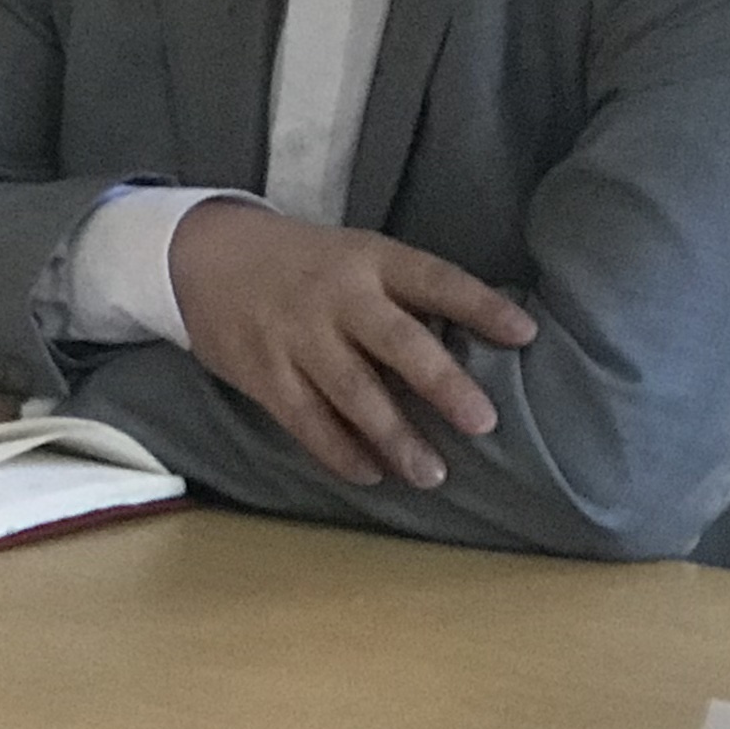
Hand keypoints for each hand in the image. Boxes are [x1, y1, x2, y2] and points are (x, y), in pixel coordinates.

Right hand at [167, 199, 537, 490]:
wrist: (203, 255)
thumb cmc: (302, 263)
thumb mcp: (354, 256)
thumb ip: (401, 294)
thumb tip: (478, 344)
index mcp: (368, 260)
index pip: (433, 279)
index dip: (480, 305)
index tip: (526, 334)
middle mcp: (336, 296)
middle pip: (397, 342)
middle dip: (441, 383)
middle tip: (482, 422)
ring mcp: (296, 336)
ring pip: (353, 392)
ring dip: (395, 437)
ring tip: (431, 474)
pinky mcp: (263, 371)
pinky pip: (306, 419)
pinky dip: (339, 450)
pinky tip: (370, 474)